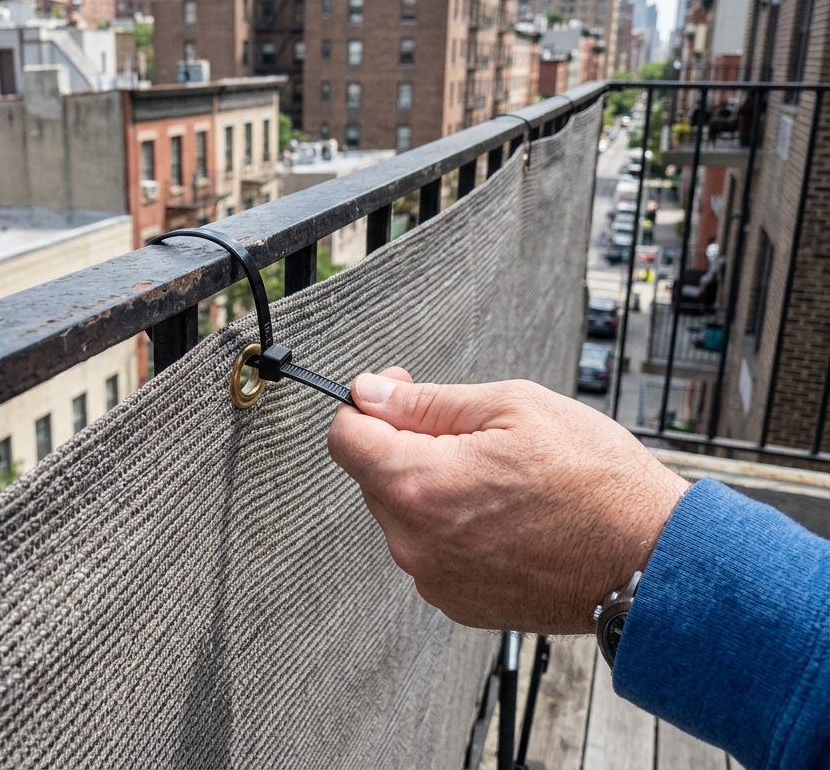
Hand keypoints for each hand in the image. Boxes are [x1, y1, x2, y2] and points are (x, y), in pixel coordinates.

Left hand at [326, 369, 689, 633]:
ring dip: (430, 486)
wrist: (649, 559)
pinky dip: (451, 526)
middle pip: (372, 474)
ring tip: (496, 476)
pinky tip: (501, 513)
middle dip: (404, 443)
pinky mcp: (458, 602)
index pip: (344, 437)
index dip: (368, 404)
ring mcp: (435, 578)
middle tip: (465, 430)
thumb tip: (370, 392)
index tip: (395, 394)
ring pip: (402, 512)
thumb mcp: (511, 407)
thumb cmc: (594, 482)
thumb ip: (425, 401)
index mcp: (418, 486)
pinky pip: (431, 549)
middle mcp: (414, 542)